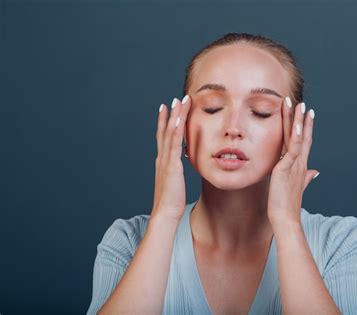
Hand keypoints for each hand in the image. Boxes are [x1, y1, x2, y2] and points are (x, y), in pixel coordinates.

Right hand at [150, 95, 191, 221]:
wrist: (165, 213)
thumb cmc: (171, 202)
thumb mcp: (173, 182)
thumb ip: (174, 172)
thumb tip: (178, 166)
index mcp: (162, 161)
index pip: (163, 137)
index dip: (164, 121)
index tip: (166, 108)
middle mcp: (162, 158)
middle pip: (166, 131)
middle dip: (170, 114)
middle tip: (174, 99)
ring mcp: (166, 161)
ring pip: (170, 133)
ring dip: (175, 116)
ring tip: (180, 101)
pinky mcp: (172, 166)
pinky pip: (175, 144)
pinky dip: (177, 130)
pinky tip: (180, 119)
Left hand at [267, 97, 318, 225]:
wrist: (286, 218)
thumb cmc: (288, 205)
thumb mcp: (297, 187)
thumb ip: (307, 178)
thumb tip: (316, 172)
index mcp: (300, 166)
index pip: (303, 143)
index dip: (305, 128)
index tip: (307, 114)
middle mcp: (300, 163)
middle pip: (302, 136)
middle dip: (302, 120)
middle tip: (303, 103)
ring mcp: (295, 164)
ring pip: (297, 138)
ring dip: (298, 121)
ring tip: (299, 105)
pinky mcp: (287, 168)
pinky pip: (293, 148)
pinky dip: (295, 135)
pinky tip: (295, 124)